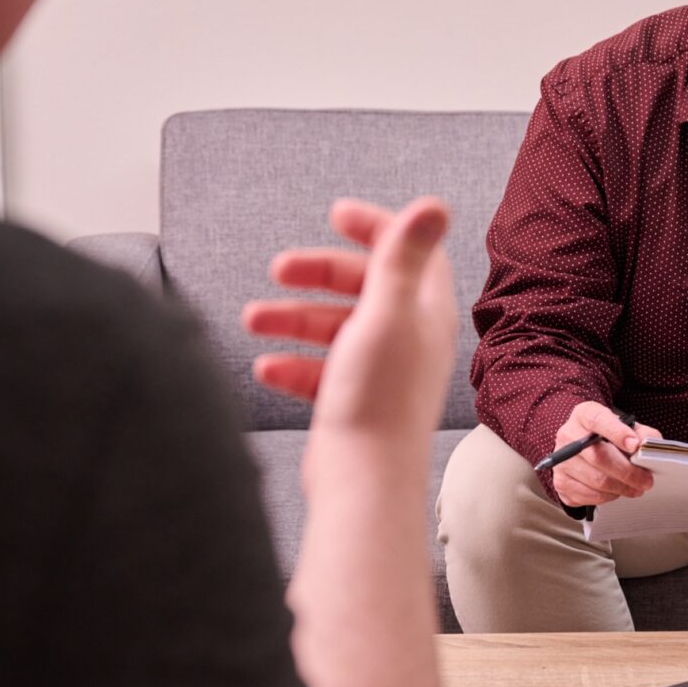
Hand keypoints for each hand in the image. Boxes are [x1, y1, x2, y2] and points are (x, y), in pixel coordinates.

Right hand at [244, 197, 455, 447]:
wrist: (363, 482)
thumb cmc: (378, 398)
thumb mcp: (386, 313)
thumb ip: (402, 258)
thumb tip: (435, 204)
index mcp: (424, 313)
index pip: (409, 252)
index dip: (376, 228)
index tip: (336, 216)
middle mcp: (407, 339)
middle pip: (362, 286)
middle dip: (318, 274)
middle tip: (278, 269)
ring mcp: (380, 372)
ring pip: (333, 329)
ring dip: (292, 319)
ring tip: (252, 319)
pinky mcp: (353, 402)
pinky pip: (319, 372)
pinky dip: (292, 364)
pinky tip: (266, 368)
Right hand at [550, 401, 662, 507]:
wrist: (583, 447)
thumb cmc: (607, 436)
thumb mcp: (626, 427)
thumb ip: (642, 433)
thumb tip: (648, 446)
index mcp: (584, 415)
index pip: (598, 420)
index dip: (617, 433)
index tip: (635, 446)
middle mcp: (568, 435)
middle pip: (598, 456)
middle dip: (627, 472)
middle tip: (646, 480)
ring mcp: (560, 460)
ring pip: (596, 480)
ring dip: (621, 488)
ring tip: (635, 487)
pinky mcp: (561, 482)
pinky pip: (588, 495)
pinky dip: (608, 497)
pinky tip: (616, 490)